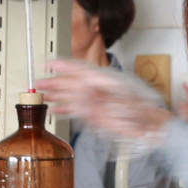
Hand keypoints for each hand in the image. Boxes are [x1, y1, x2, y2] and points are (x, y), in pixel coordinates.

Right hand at [39, 59, 172, 141]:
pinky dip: (64, 110)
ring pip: (70, 96)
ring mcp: (94, 102)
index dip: (63, 65)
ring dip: (56, 95)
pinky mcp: (94, 115)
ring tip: (42, 94)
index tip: (49, 63)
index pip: (79, 69)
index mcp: (102, 80)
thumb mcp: (119, 95)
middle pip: (70, 83)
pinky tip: (54, 109)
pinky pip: (75, 110)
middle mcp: (96, 89)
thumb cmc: (140, 108)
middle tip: (39, 82)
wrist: (148, 125)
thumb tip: (79, 88)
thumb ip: (98, 92)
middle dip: (54, 82)